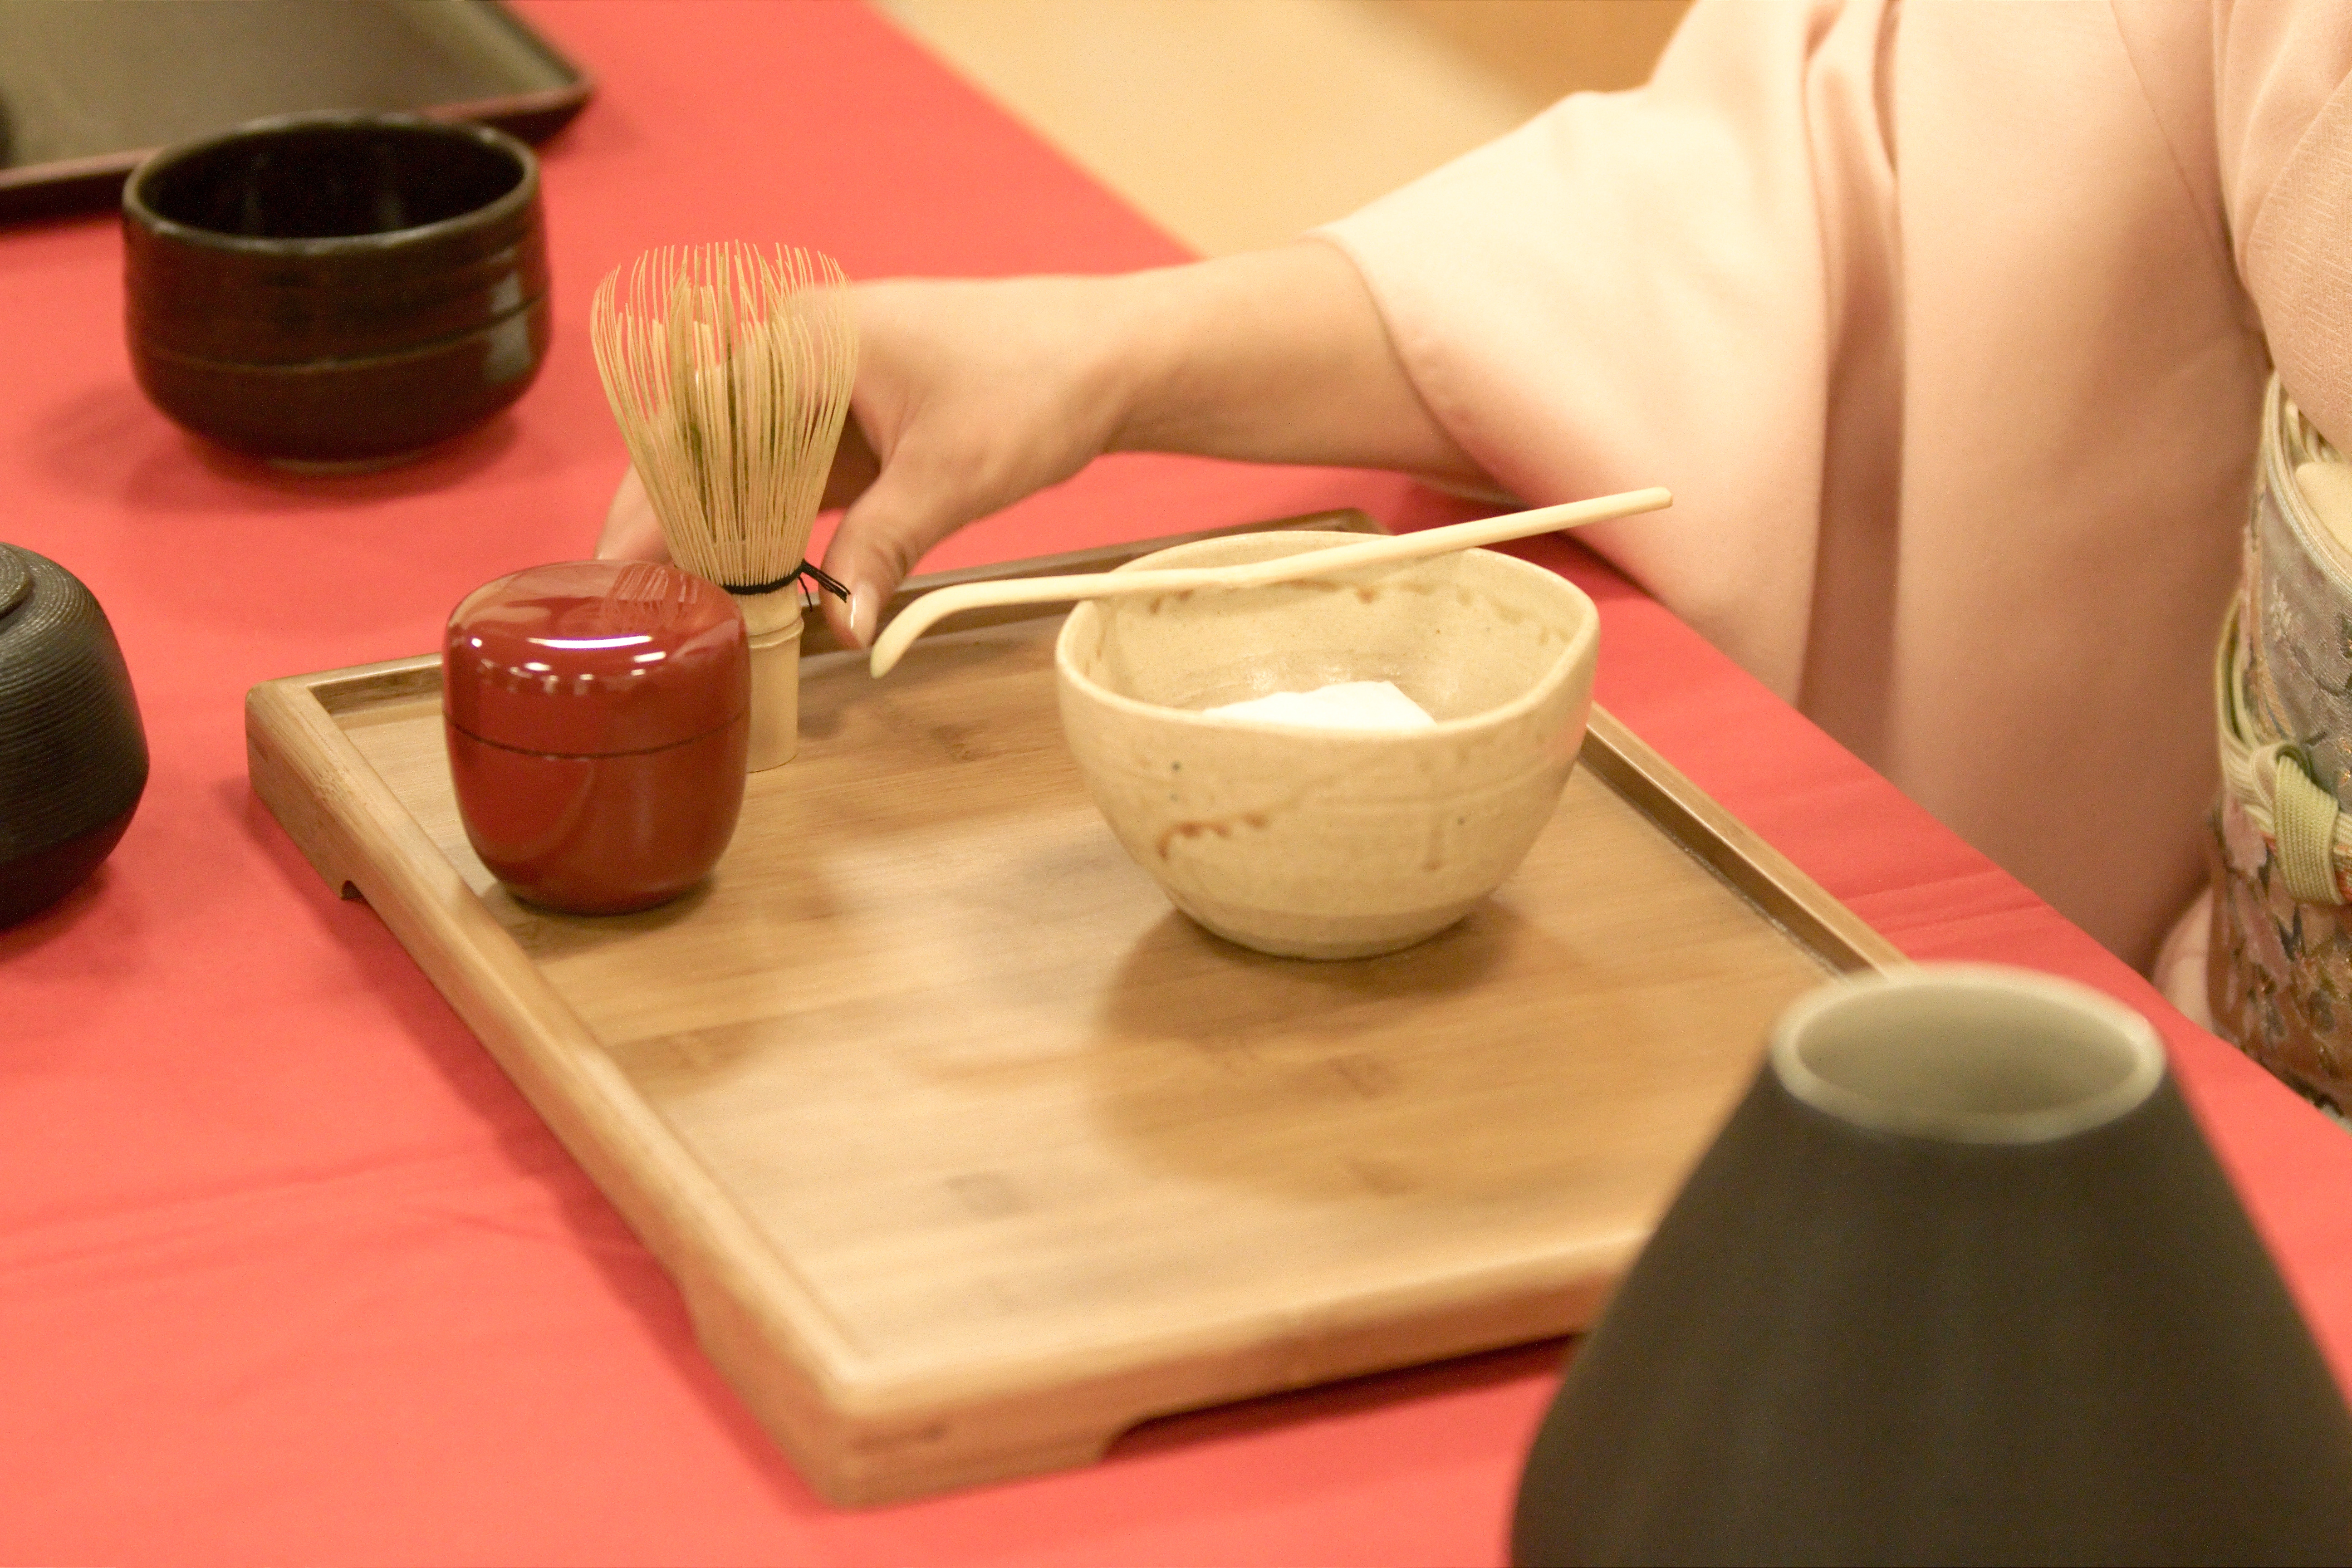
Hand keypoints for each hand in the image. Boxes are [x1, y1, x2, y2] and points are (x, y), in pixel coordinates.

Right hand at [599, 273, 1130, 646]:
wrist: (1102, 358)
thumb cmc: (1034, 385)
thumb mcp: (951, 475)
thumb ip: (884, 547)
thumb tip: (843, 626)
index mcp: (800, 342)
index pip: (691, 423)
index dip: (650, 502)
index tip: (621, 571)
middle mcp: (791, 356)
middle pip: (696, 447)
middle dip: (662, 526)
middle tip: (631, 609)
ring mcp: (815, 392)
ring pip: (732, 467)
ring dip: (707, 534)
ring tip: (672, 609)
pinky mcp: (844, 428)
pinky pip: (778, 479)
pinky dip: (757, 528)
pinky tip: (737, 586)